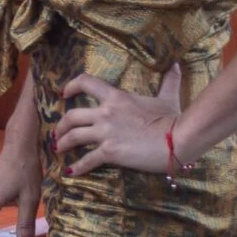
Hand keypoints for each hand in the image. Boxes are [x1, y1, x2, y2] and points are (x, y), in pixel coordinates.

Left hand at [50, 66, 184, 176]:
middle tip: (57, 132)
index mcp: (116, 97)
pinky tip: (70, 172)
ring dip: (62, 143)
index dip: (70, 86)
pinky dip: (76, 167)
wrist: (179, 140)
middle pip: (72, 115)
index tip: (63, 94)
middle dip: (61, 125)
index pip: (86, 83)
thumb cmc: (174, 118)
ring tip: (57, 149)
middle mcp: (106, 112)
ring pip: (73, 136)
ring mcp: (106, 132)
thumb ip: (168, 81)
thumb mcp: (168, 97)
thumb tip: (175, 65)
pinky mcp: (110, 152)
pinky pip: (87, 160)